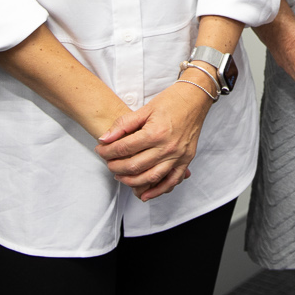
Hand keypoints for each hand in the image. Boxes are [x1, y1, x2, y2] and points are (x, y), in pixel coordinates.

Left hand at [96, 77, 210, 200]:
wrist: (195, 99)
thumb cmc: (171, 101)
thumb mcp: (144, 109)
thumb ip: (123, 125)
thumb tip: (104, 139)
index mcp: (155, 133)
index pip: (124, 148)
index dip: (108, 151)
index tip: (100, 150)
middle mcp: (167, 147)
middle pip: (135, 166)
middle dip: (116, 167)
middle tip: (108, 163)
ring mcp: (178, 156)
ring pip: (150, 177)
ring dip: (131, 181)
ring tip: (120, 177)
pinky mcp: (186, 160)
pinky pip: (171, 181)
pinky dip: (158, 191)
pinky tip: (145, 195)